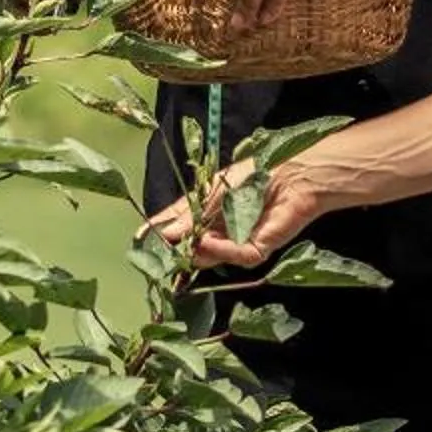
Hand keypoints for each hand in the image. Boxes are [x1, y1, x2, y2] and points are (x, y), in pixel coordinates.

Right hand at [141, 159, 326, 269]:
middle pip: (190, 248)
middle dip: (174, 250)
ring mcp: (236, 243)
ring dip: (195, 250)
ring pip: (209, 257)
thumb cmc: (253, 174)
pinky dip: (220, 251)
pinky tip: (209, 242)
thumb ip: (190, 214)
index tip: (138, 239)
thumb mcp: (212, 191)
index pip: (177, 226)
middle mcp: (218, 231)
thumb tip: (164, 233)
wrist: (293, 174)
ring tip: (183, 244)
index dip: (158, 232)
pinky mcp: (256, 250)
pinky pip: (234, 256)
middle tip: (157, 251)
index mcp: (205, 212)